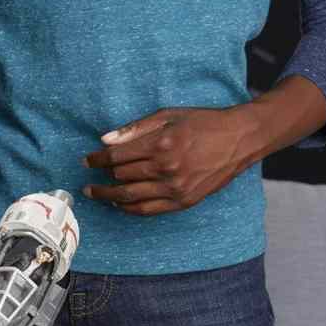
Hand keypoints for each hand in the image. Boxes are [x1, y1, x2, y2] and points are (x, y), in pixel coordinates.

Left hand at [80, 106, 254, 216]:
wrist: (239, 139)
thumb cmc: (203, 122)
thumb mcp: (169, 115)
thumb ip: (136, 128)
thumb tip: (106, 139)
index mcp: (161, 144)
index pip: (118, 156)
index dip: (98, 158)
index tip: (87, 159)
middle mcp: (167, 168)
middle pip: (122, 176)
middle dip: (100, 176)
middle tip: (88, 176)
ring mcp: (176, 188)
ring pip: (131, 197)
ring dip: (109, 196)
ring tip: (96, 193)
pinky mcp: (184, 201)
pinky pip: (149, 210)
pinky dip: (130, 209)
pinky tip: (119, 204)